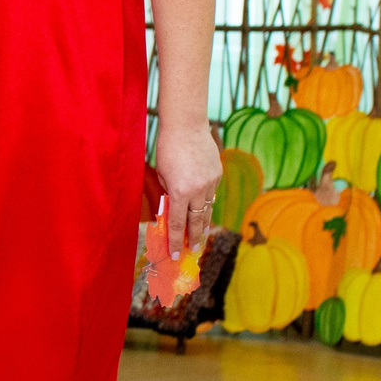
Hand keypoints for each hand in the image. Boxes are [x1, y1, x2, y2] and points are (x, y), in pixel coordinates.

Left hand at [155, 118, 222, 251]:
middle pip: (197, 220)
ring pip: (208, 208)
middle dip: (194, 237)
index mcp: (180, 192)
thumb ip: (169, 193)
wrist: (187, 126)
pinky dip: (207, 201)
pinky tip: (203, 207)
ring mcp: (211, 182)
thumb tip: (174, 209)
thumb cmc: (167, 149)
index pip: (177, 224)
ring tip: (201, 234)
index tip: (176, 254)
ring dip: (204, 222)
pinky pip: (212, 193)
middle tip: (193, 249)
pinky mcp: (218, 174)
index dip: (176, 241)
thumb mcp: (162, 175)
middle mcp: (198, 190)